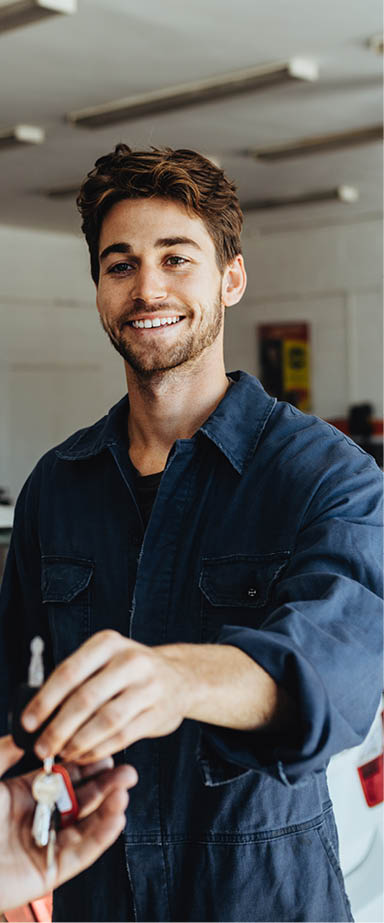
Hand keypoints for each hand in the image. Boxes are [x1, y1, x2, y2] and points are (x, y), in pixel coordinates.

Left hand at [0, 734, 137, 911]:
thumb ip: (6, 752)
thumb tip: (27, 729)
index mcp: (23, 796)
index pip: (64, 777)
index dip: (87, 765)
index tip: (105, 752)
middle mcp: (38, 819)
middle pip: (80, 800)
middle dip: (106, 784)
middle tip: (126, 771)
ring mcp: (45, 845)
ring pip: (85, 825)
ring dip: (108, 808)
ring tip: (124, 790)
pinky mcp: (49, 872)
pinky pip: (81, 853)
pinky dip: (101, 836)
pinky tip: (115, 818)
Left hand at [21, 631, 191, 762]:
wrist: (182, 678)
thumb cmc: (131, 672)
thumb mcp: (106, 660)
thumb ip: (77, 680)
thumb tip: (40, 713)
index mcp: (108, 643)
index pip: (69, 672)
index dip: (45, 700)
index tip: (28, 722)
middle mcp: (130, 660)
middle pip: (86, 699)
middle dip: (58, 728)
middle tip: (42, 748)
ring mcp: (148, 686)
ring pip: (105, 720)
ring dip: (78, 742)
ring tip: (62, 754)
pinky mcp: (158, 712)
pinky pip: (123, 736)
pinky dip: (99, 749)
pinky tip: (84, 755)